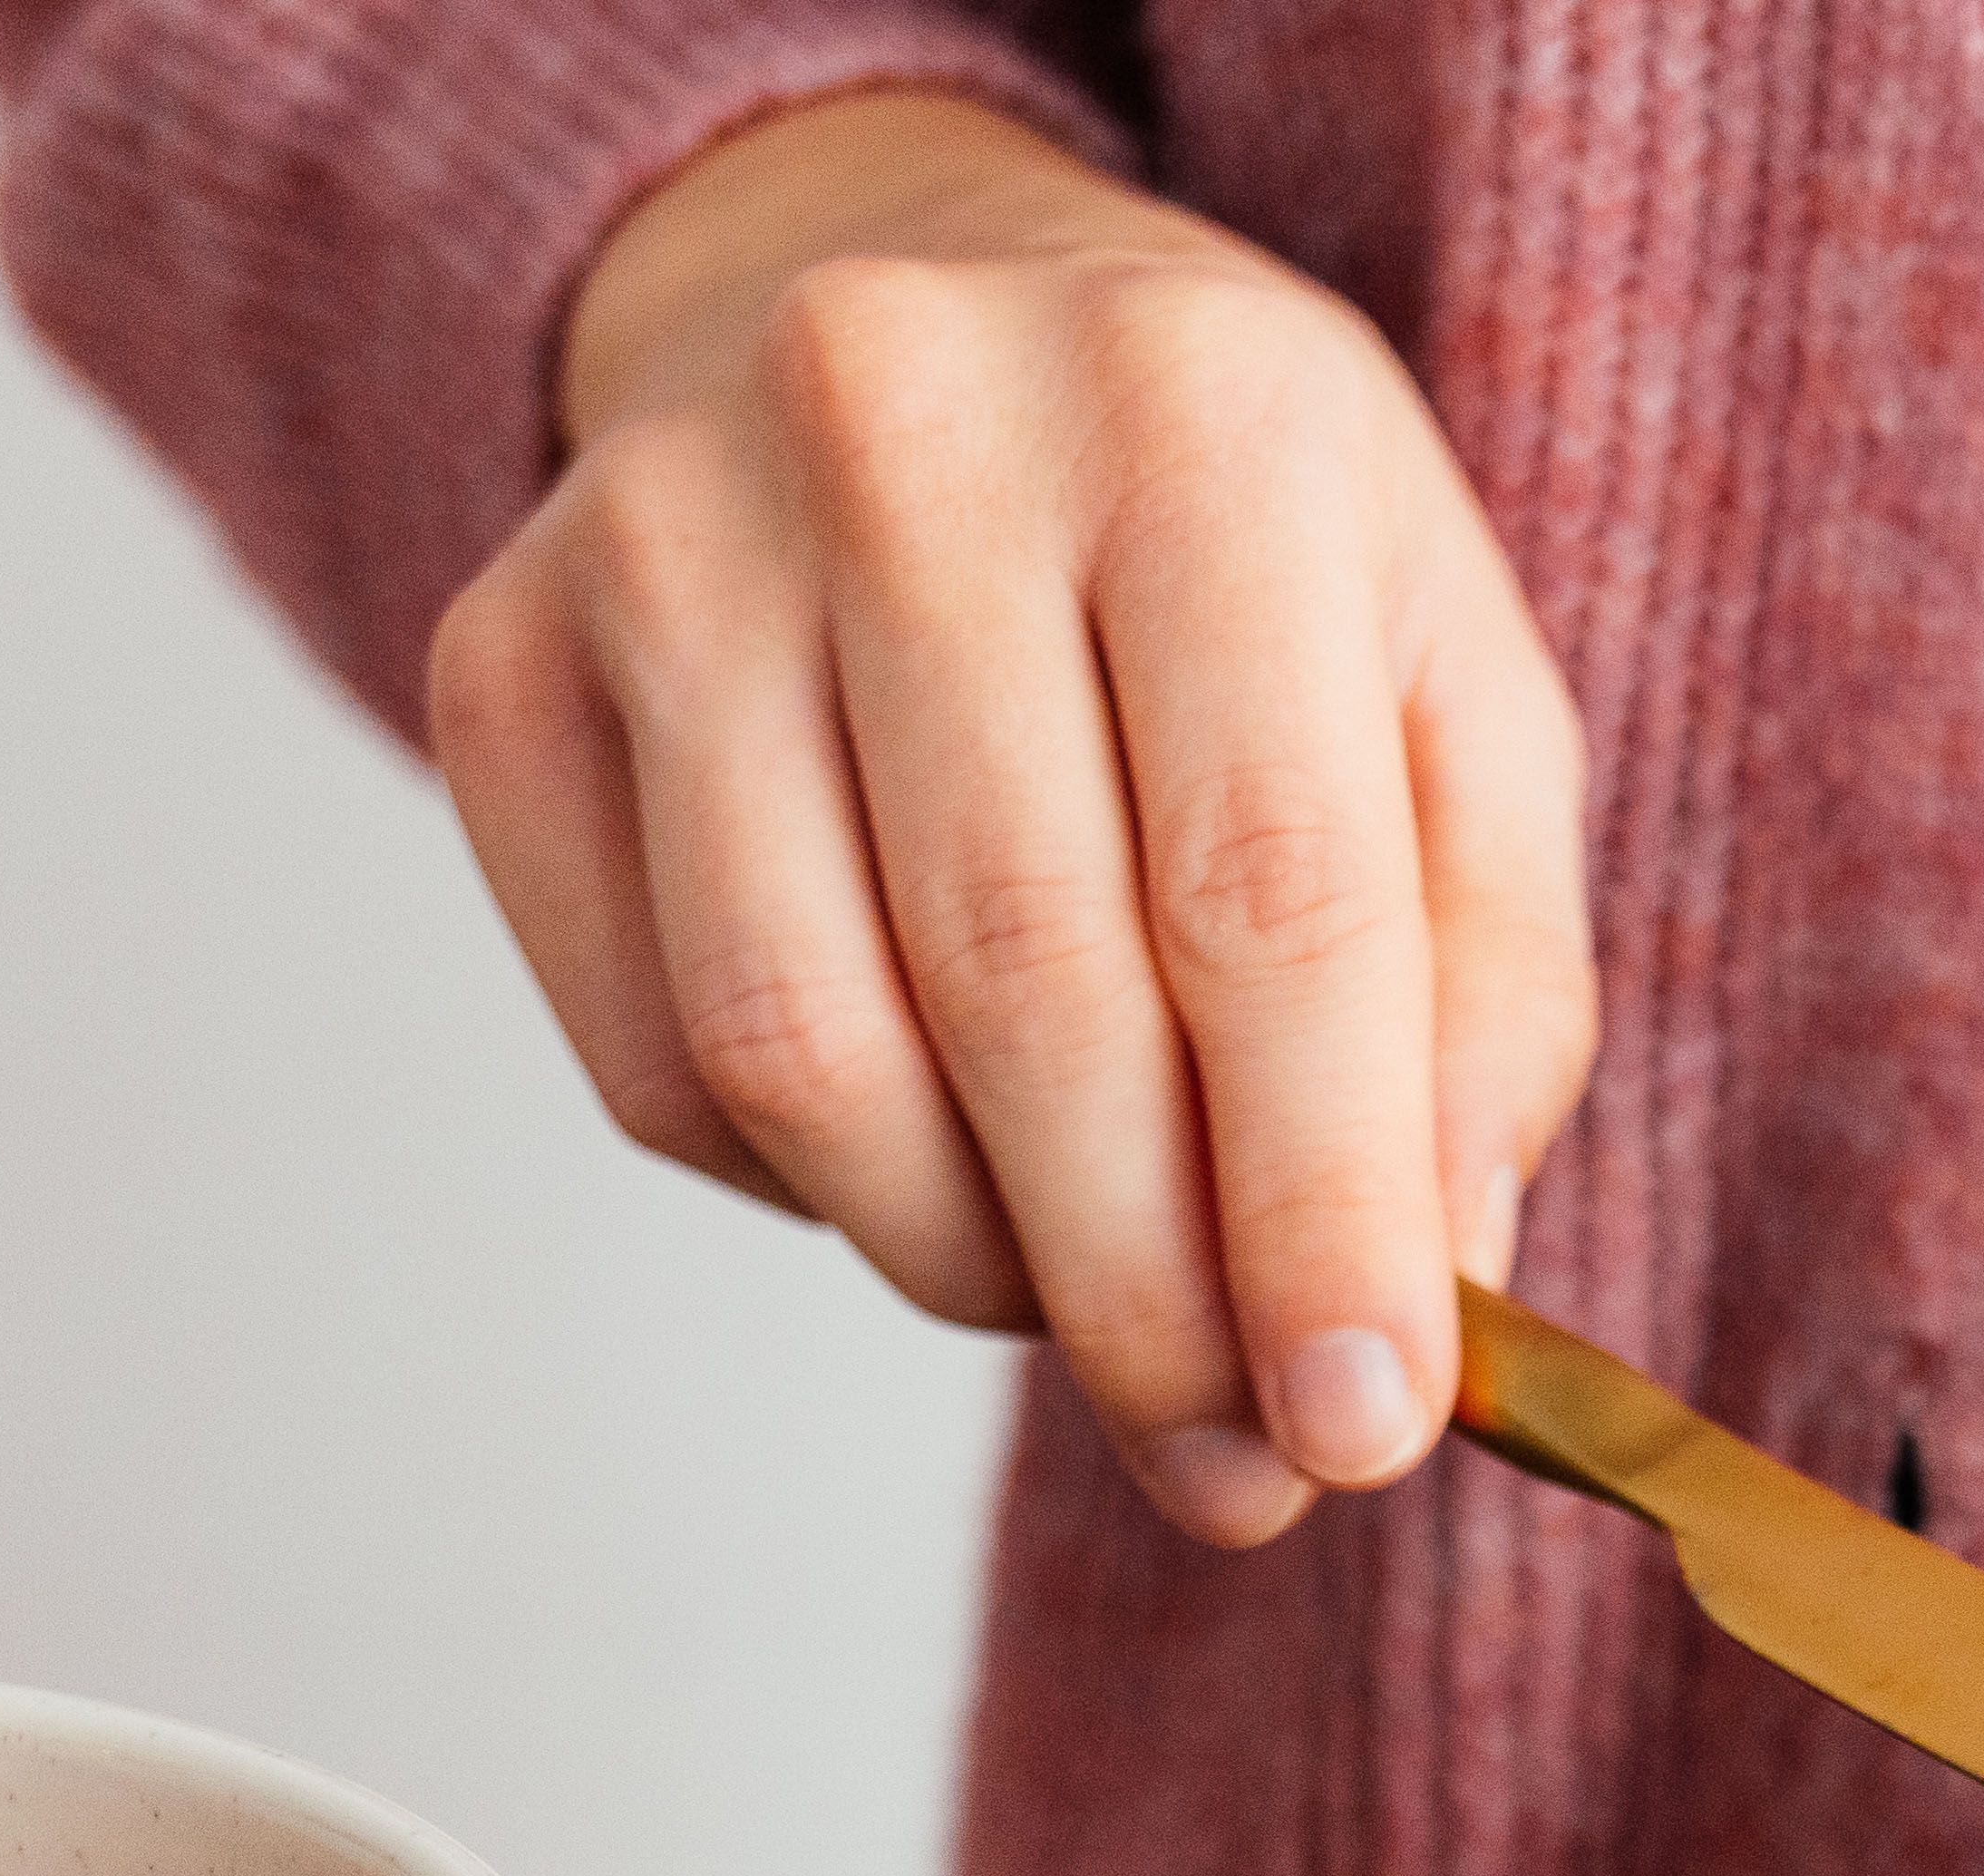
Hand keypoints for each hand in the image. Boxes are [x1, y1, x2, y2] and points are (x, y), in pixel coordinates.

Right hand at [430, 89, 1597, 1545]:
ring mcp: (658, 536)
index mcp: (1199, 419)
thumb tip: (1415, 1307)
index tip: (1363, 1432)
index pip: (1263, 900)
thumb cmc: (1238, 555)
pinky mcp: (497, 658)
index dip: (1313, 1211)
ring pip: (809, 1058)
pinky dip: (815, 1187)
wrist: (914, 306)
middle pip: (1027, 997)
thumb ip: (1486, 1000)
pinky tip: (931, 1139)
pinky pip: (657, 1060)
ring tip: (1098, 1301)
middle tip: (1242, 1461)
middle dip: (1154, 1300)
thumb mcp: (1456, 706)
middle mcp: (900, 431)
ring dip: (977, 1266)